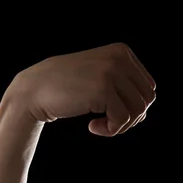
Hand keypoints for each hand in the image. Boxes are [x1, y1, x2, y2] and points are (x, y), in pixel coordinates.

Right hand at [10, 42, 155, 136]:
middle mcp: (119, 58)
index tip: (112, 115)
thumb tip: (143, 115)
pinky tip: (91, 127)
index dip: (134, 108)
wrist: (35, 90)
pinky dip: (110, 130)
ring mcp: (112, 71)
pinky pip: (122, 119)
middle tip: (108, 124)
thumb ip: (120, 88)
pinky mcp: (103, 89)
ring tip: (100, 126)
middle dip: (131, 118)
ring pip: (137, 111)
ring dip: (121, 126)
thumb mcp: (97, 79)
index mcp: (121, 52)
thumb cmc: (64, 89)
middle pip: (147, 99)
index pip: (147, 87)